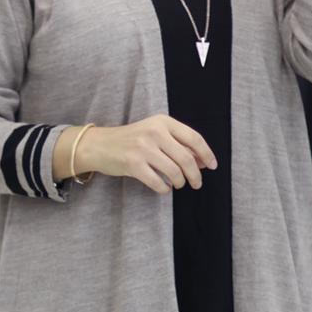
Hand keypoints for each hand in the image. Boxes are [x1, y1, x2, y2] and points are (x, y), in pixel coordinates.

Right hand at [83, 116, 217, 195]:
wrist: (99, 145)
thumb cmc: (131, 140)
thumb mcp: (155, 133)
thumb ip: (178, 144)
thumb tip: (203, 161)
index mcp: (163, 122)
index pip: (194, 138)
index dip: (207, 154)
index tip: (212, 166)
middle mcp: (154, 132)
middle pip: (186, 158)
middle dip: (195, 175)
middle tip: (197, 184)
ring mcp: (143, 148)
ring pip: (174, 172)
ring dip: (180, 182)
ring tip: (179, 184)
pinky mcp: (133, 164)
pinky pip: (158, 182)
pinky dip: (164, 189)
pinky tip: (164, 188)